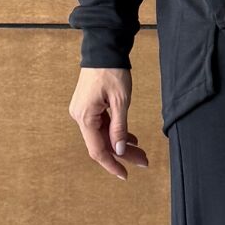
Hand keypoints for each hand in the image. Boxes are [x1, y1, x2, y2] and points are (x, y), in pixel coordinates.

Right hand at [69, 66, 149, 180]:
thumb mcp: (121, 100)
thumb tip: (119, 150)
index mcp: (85, 117)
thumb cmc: (111, 71)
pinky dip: (116, 132)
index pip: (97, 150)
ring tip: (140, 151)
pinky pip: (101, 125)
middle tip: (143, 161)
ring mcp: (83, 111)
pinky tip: (130, 138)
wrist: (103, 49)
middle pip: (102, 143)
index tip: (125, 175)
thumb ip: (119, 127)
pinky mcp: (88, 106)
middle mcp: (80, 116)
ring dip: (121, 143)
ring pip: (103, 135)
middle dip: (123, 154)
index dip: (112, 164)